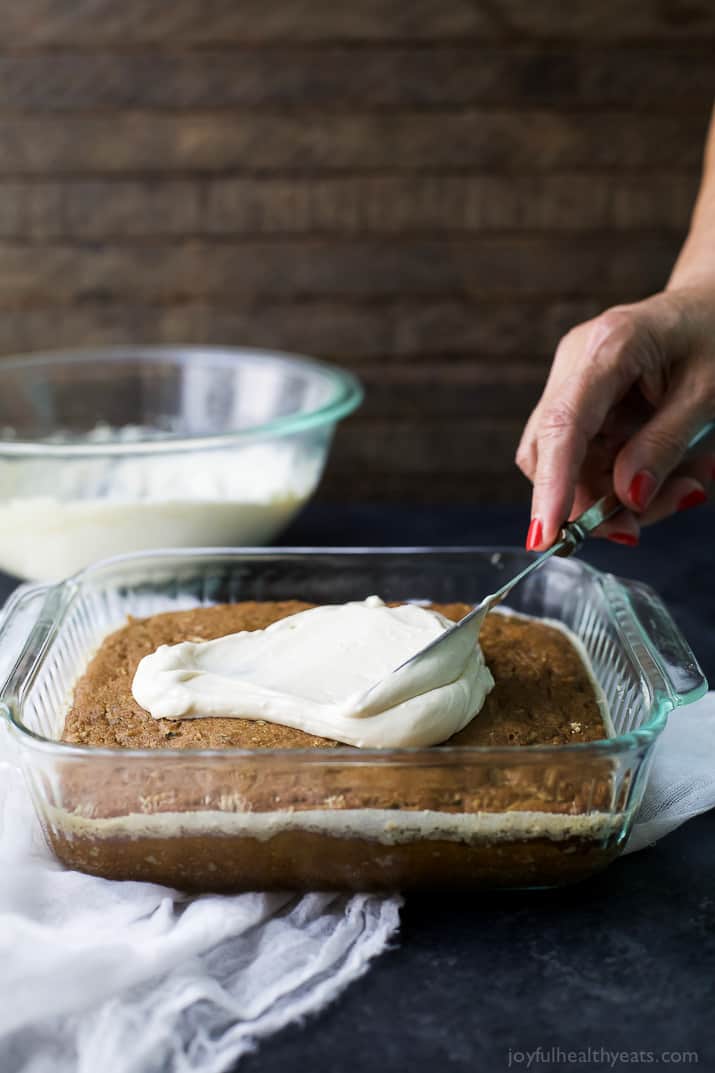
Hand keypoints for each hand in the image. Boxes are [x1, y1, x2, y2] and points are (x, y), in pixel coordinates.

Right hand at [516, 287, 714, 549]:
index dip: (551, 486)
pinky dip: (614, 483)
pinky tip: (659, 480)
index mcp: (610, 347)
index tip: (546, 535)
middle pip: (550, 454)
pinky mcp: (578, 402)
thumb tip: (628, 499)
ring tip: (676, 493)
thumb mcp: (708, 395)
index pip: (564, 425)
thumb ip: (666, 446)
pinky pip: (581, 460)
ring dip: (606, 498)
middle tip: (640, 528)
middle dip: (587, 502)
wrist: (711, 305)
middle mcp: (575, 363)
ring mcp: (570, 382)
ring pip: (562, 465)